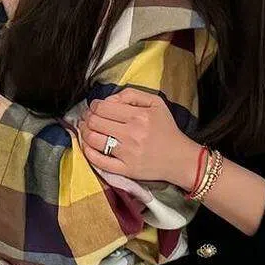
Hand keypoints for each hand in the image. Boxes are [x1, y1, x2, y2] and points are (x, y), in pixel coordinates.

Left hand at [78, 87, 199, 186]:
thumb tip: (109, 99)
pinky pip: (98, 161)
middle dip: (87, 118)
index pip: (103, 107)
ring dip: (84, 133)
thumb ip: (131, 95)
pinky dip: (88, 152)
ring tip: (87, 130)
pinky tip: (88, 146)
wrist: (180, 159)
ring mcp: (127, 153)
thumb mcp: (156, 103)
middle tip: (88, 118)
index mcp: (139, 116)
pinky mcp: (125, 169)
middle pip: (94, 122)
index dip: (94, 106)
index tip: (95, 108)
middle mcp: (132, 134)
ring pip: (92, 140)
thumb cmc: (166, 129)